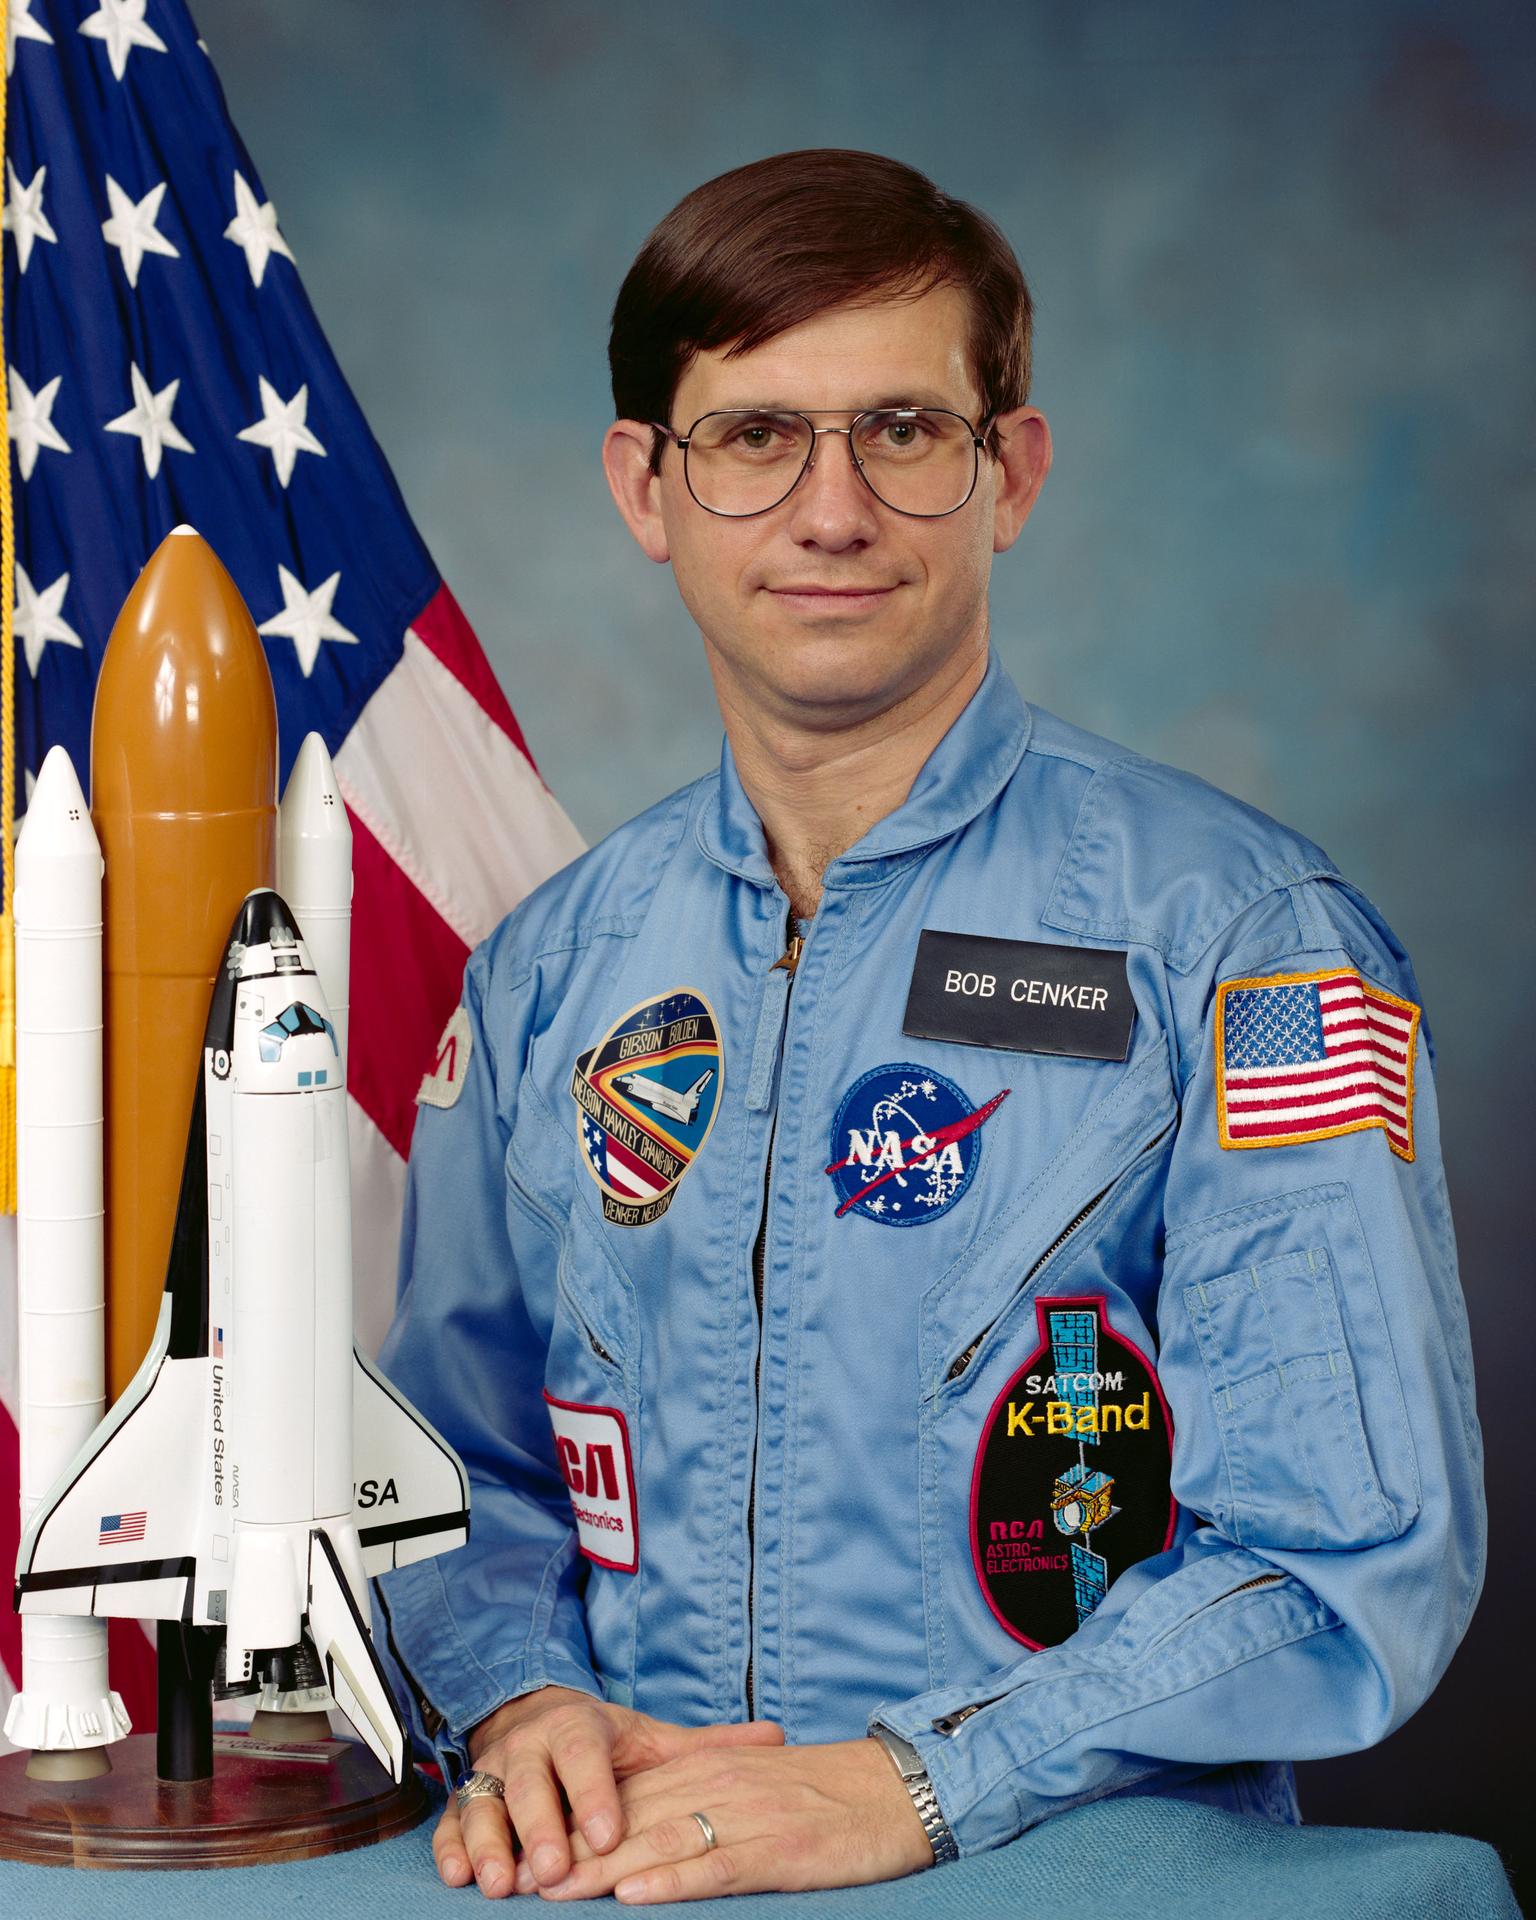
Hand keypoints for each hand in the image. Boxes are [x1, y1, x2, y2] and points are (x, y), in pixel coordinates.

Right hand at [432, 1684, 786, 1898]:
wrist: (537, 1717)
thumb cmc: (602, 1742)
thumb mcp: (651, 1739)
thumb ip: (708, 1746)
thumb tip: (777, 1736)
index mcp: (578, 1727)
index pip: (585, 1756)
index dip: (595, 1793)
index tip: (609, 1833)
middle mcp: (529, 1745)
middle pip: (529, 1783)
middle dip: (538, 1827)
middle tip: (550, 1872)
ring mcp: (492, 1771)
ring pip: (484, 1803)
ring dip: (489, 1842)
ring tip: (499, 1884)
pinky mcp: (465, 1797)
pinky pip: (451, 1820)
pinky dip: (452, 1847)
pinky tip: (459, 1877)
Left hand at [513, 1734, 935, 1902]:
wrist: (897, 1789)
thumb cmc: (825, 1795)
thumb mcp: (754, 1785)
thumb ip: (702, 1796)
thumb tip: (648, 1830)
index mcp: (710, 1767)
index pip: (626, 1796)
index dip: (572, 1824)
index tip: (525, 1851)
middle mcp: (717, 1785)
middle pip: (628, 1821)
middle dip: (570, 1852)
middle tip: (518, 1881)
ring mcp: (745, 1817)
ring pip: (659, 1843)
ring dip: (601, 1871)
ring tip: (553, 1893)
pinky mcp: (776, 1852)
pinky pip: (713, 1868)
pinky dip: (671, 1883)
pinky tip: (634, 1896)